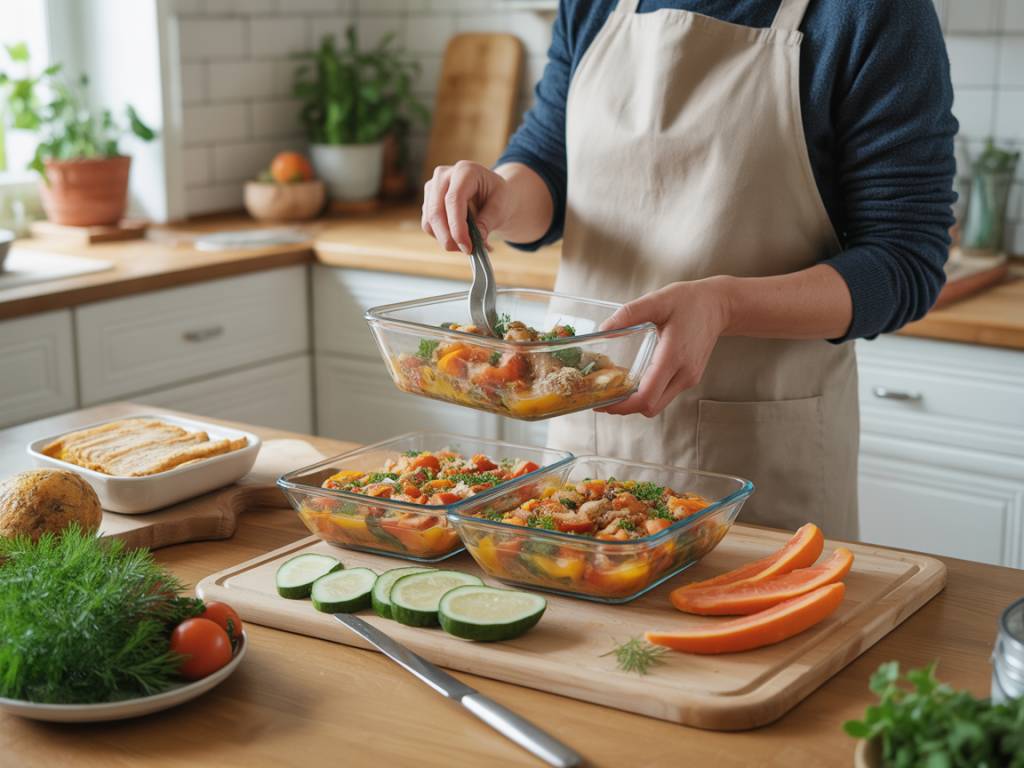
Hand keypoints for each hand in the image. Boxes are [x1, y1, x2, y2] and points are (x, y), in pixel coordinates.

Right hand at [422, 160, 512, 253]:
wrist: (490, 191)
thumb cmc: (497, 196)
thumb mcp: (501, 206)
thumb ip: (488, 222)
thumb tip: (476, 240)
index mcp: (465, 170)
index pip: (453, 199)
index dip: (457, 226)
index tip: (467, 247)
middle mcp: (443, 175)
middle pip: (436, 211)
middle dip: (449, 238)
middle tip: (467, 251)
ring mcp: (432, 188)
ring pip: (430, 221)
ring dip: (447, 240)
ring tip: (469, 245)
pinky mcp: (428, 201)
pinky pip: (429, 226)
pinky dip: (443, 238)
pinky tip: (460, 239)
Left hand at [597, 279, 731, 417]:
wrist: (719, 306)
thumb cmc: (690, 301)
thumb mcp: (658, 300)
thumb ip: (630, 313)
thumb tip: (603, 329)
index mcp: (674, 356)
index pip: (647, 396)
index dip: (622, 405)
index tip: (602, 401)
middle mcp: (684, 373)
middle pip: (650, 407)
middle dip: (624, 408)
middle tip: (601, 397)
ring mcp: (688, 378)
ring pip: (657, 404)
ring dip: (634, 403)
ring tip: (613, 389)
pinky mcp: (689, 377)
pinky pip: (663, 395)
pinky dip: (646, 395)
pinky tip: (632, 382)